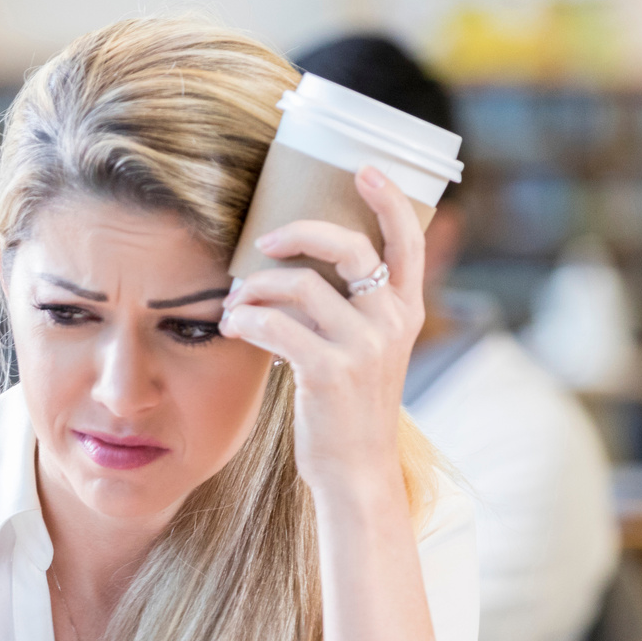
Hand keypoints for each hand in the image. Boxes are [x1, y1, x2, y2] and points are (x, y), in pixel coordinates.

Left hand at [218, 164, 424, 503]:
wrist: (356, 472)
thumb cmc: (349, 409)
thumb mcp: (369, 352)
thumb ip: (352, 310)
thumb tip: (300, 266)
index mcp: (405, 311)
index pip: (407, 240)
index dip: (388, 198)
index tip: (363, 168)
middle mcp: (392, 322)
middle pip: (347, 247)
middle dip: (298, 232)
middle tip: (264, 242)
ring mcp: (363, 347)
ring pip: (300, 285)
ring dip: (255, 287)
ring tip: (235, 304)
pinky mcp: (329, 372)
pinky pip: (275, 324)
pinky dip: (246, 319)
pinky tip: (234, 325)